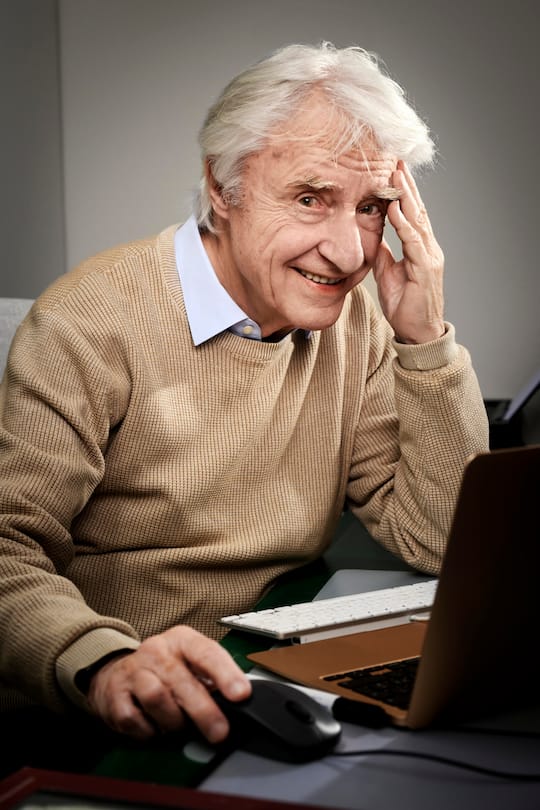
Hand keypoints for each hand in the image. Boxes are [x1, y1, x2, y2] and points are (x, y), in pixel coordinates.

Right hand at [86, 625, 251, 741]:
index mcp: (181, 640)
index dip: (225, 674)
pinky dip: (149, 731)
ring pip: (157, 698)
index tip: (241, 694)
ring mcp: (133, 671)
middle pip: (182, 681)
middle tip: (219, 732)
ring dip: (173, 721)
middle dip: (204, 711)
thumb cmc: (164, 670)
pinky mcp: (114, 695)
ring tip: (178, 726)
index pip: (206, 652)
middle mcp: (156, 651)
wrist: (116, 673)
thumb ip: (211, 678)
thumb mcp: (189, 663)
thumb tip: (239, 702)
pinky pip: (134, 719)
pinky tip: (155, 727)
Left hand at [373, 161, 444, 343]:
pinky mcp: (425, 270)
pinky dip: (404, 224)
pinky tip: (395, 208)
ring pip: (417, 220)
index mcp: (420, 249)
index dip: (403, 192)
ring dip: (406, 196)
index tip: (393, 170)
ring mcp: (429, 258)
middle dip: (407, 185)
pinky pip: (414, 242)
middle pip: (417, 210)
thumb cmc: (404, 306)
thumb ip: (383, 254)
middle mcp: (428, 249)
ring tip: (396, 174)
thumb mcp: (388, 274)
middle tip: (396, 160)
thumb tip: (373, 237)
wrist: (417, 332)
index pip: (412, 214)